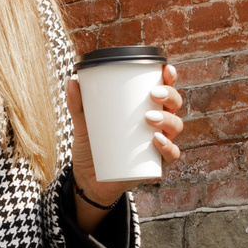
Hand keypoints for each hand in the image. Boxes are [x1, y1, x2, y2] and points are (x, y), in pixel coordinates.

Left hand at [68, 62, 183, 216]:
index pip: (163, 89)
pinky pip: (171, 155)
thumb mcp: (84, 123)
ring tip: (149, 118)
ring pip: (176, 127)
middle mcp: (157, 124)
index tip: (165, 69)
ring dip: (167, 120)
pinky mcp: (155, 164)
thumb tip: (72, 81)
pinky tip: (157, 140)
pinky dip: (168, 147)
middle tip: (153, 95)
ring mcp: (158, 144)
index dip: (170, 78)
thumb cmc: (92, 146)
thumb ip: (78, 104)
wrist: (88, 179)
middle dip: (169, 96)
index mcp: (145, 108)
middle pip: (174, 105)